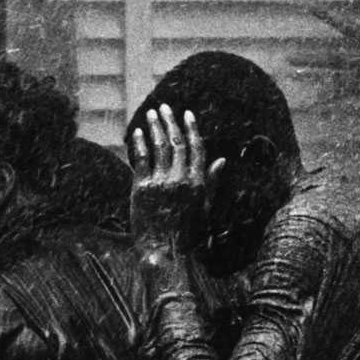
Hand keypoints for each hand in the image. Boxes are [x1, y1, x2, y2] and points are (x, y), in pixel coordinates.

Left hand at [128, 105, 220, 251]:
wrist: (165, 252)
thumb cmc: (187, 234)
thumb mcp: (205, 208)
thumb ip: (212, 182)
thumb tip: (221, 160)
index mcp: (198, 183)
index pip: (196, 148)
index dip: (191, 128)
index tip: (187, 114)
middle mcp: (181, 179)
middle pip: (176, 142)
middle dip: (170, 121)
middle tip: (164, 107)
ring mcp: (161, 183)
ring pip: (158, 147)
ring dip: (154, 127)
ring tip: (151, 114)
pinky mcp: (142, 188)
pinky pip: (141, 159)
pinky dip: (139, 143)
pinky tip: (137, 133)